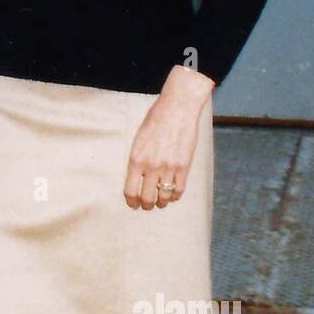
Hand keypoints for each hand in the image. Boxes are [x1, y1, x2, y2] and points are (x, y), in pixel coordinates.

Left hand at [123, 64, 213, 209]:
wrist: (177, 109)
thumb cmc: (156, 121)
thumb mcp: (138, 140)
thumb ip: (137, 161)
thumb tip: (136, 180)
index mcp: (135, 159)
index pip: (130, 190)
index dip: (131, 202)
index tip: (133, 205)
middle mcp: (150, 166)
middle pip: (147, 198)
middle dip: (146, 205)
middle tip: (148, 205)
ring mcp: (168, 167)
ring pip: (164, 197)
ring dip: (161, 202)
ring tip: (161, 201)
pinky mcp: (183, 166)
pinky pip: (179, 190)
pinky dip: (175, 196)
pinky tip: (172, 194)